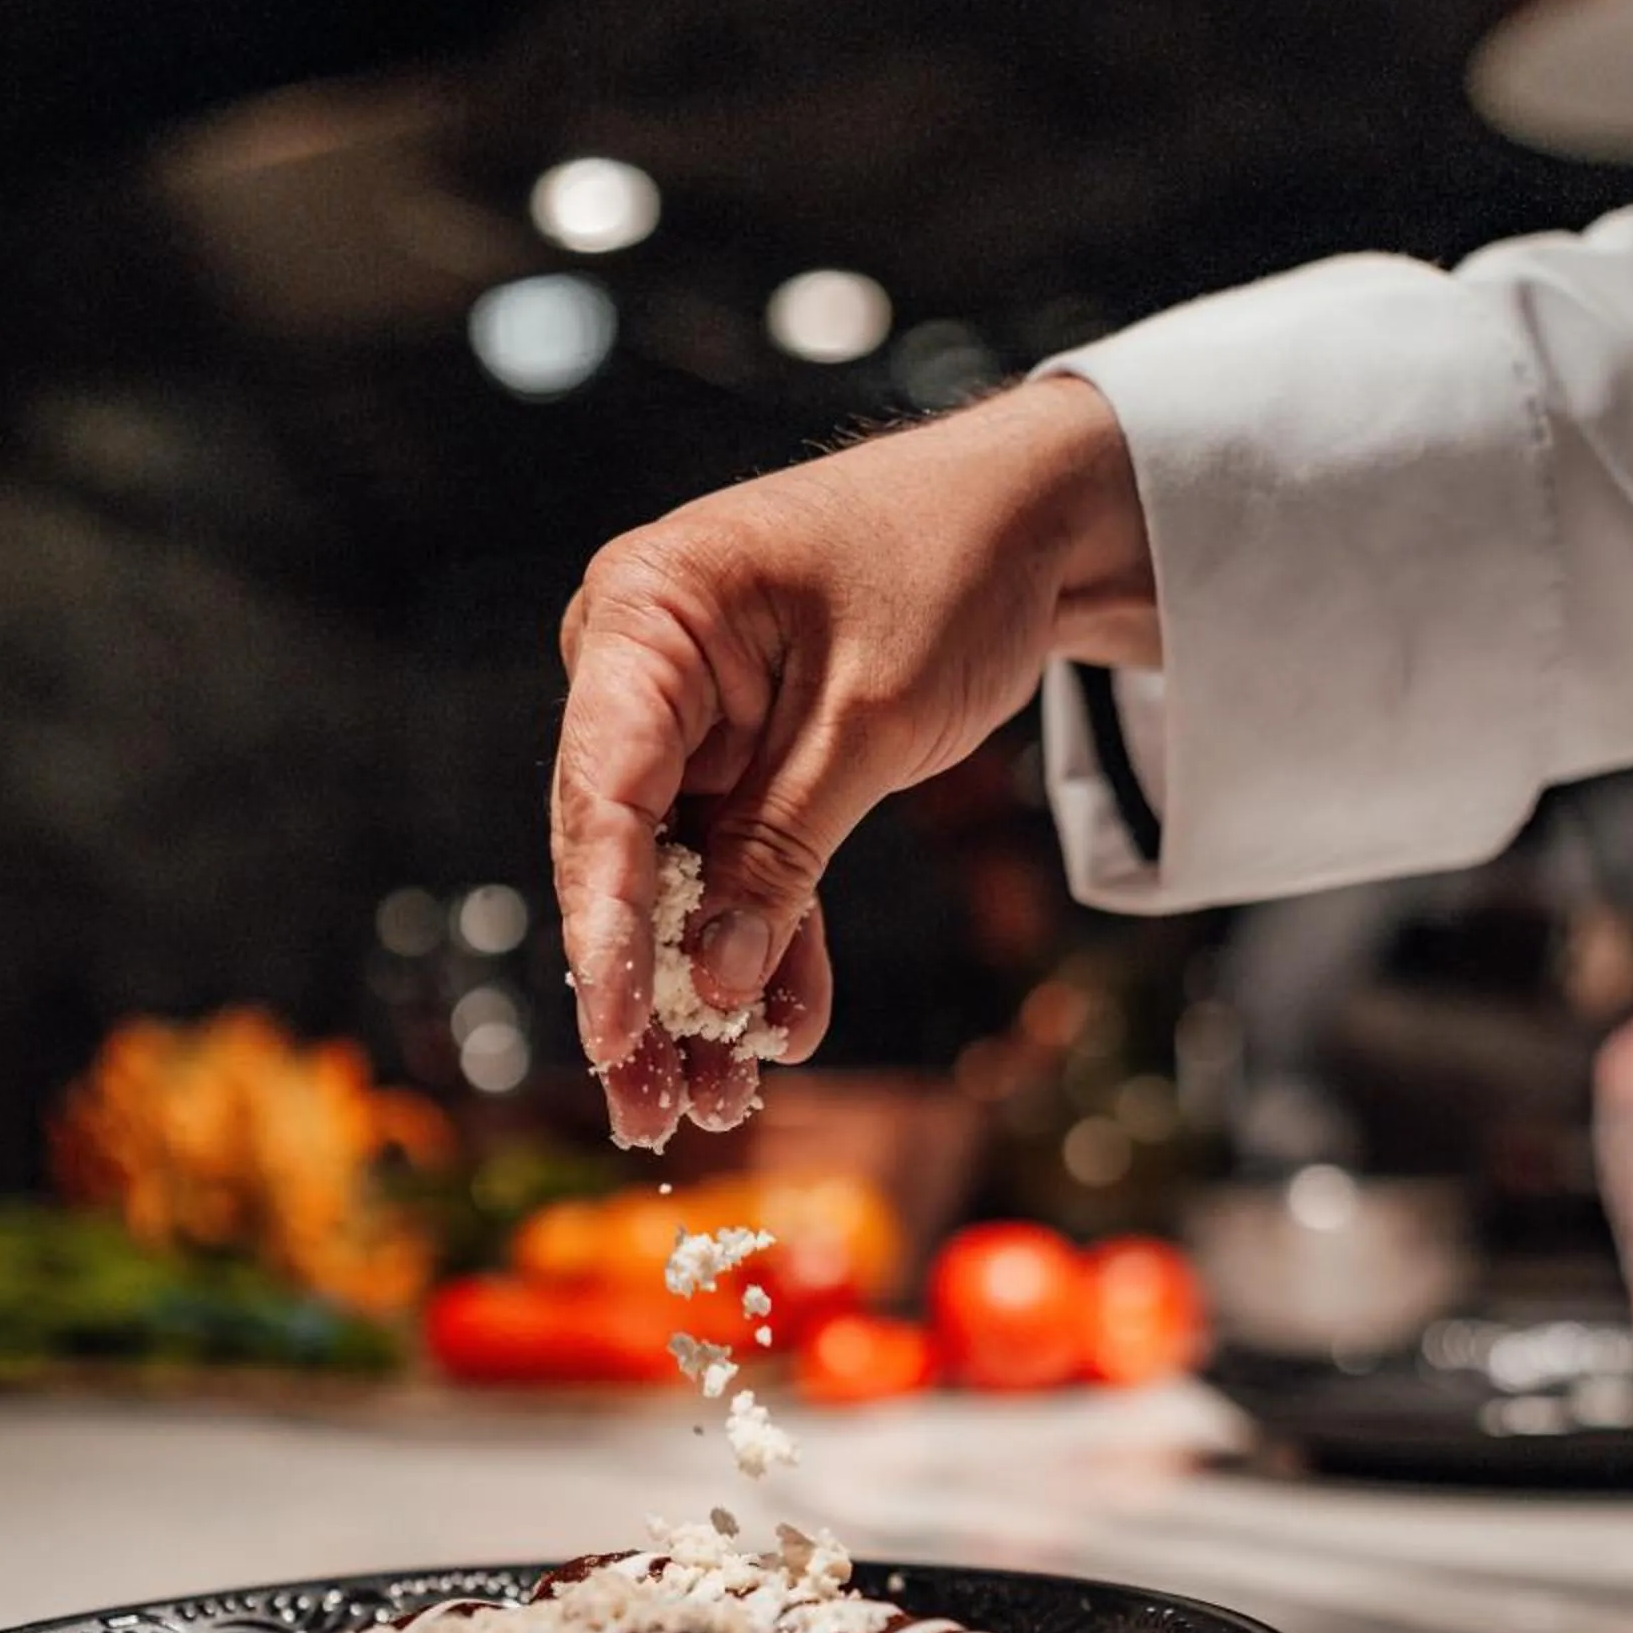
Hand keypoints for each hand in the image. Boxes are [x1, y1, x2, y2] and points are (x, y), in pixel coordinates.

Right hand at [551, 374, 1158, 1143]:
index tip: (611, 1029)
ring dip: (697, 996)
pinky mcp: (743, 763)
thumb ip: (781, 852)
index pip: (599, 789)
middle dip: (638, 991)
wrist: (1033, 518)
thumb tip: (708, 982)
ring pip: (674, 882)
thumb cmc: (946, 567)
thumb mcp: (869, 723)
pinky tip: (779, 1035)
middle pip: (616, 854)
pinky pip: (740, 871)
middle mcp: (642, 672)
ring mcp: (689, 722)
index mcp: (645, 619)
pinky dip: (765, 948)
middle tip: (642, 1113)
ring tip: (710, 1110)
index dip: (600, 921)